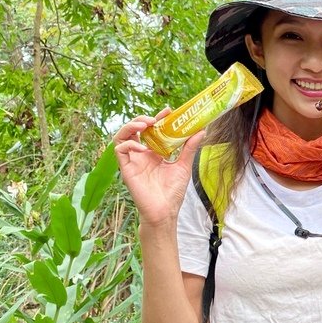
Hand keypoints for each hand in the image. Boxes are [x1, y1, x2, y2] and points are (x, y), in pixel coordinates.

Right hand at [113, 108, 205, 226]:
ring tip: (144, 125)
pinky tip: (143, 147)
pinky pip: (120, 150)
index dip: (157, 119)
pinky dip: (129, 144)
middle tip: (154, 118)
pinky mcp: (126, 169)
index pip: (152, 130)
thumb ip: (189, 148)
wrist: (165, 211)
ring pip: (122, 136)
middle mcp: (141, 154)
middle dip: (142, 119)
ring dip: (130, 126)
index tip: (168, 111)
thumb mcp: (183, 165)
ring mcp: (133, 161)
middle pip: (134, 129)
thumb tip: (201, 130)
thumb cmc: (172, 192)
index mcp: (154, 152)